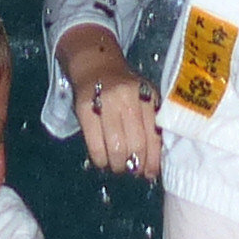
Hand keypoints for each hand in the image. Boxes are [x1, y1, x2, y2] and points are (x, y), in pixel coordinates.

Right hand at [56, 24, 162, 176]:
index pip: (154, 136)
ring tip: (118, 167)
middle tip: (132, 172)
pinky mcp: (85, 108)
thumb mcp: (144, 98)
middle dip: (135, 166)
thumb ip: (151, 124)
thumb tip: (154, 163)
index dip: (152, 160)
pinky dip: (100, 159)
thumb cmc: (125, 89)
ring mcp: (106, 102)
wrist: (96, 65)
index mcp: (147, 96)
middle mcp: (128, 98)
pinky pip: (94, 144)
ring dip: (118, 165)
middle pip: (136, 144)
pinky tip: (103, 161)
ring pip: (116, 147)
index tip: (149, 173)